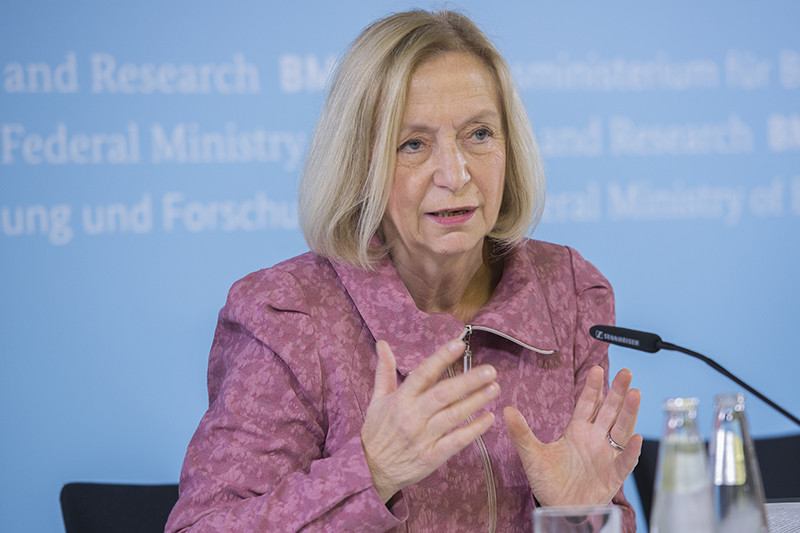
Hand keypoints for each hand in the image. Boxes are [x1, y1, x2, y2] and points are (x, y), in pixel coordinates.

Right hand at [361, 339, 499, 502]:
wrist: (370, 471)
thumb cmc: (376, 433)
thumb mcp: (377, 400)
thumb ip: (384, 371)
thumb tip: (383, 344)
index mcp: (400, 399)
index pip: (423, 373)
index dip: (441, 358)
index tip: (459, 344)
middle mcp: (412, 416)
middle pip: (443, 394)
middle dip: (468, 381)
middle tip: (490, 371)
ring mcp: (423, 437)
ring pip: (453, 415)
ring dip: (475, 401)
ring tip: (494, 388)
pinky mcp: (431, 456)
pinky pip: (456, 441)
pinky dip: (473, 430)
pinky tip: (488, 419)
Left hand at [504, 366, 641, 506]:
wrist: (559, 509)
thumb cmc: (548, 482)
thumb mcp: (532, 455)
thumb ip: (521, 433)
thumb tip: (507, 410)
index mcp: (577, 431)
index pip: (587, 404)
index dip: (593, 387)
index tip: (597, 370)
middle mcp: (595, 439)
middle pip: (609, 411)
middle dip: (617, 392)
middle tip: (625, 372)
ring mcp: (606, 455)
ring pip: (621, 430)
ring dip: (629, 413)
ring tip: (634, 394)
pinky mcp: (613, 475)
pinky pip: (625, 461)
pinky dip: (631, 451)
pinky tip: (635, 439)